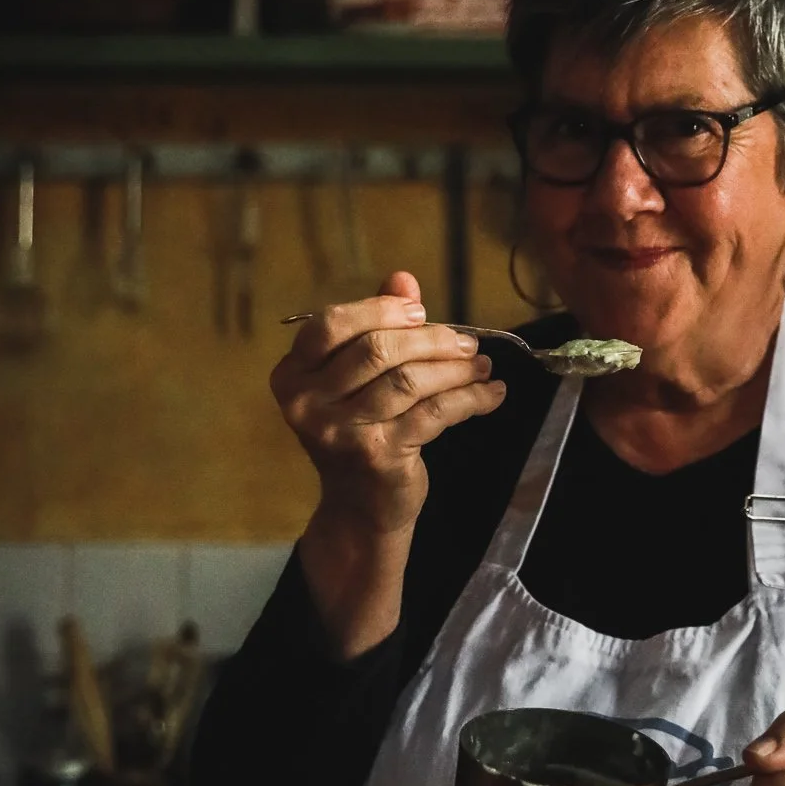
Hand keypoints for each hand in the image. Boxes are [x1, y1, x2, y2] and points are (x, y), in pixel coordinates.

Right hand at [271, 270, 505, 535]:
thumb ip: (376, 325)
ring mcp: (340, 432)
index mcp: (292, 374)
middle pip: (376, 350)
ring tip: (482, 365)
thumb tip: (403, 279)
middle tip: (466, 342)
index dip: (380, 310)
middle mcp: (307, 403)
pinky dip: (470, 399)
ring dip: (456, 369)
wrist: (358, 506)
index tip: (421, 313)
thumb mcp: (358, 377)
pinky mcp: (378, 455)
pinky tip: (492, 394)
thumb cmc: (360, 428)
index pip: (332, 324)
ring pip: (408, 381)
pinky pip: (434, 413)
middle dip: (431, 339)